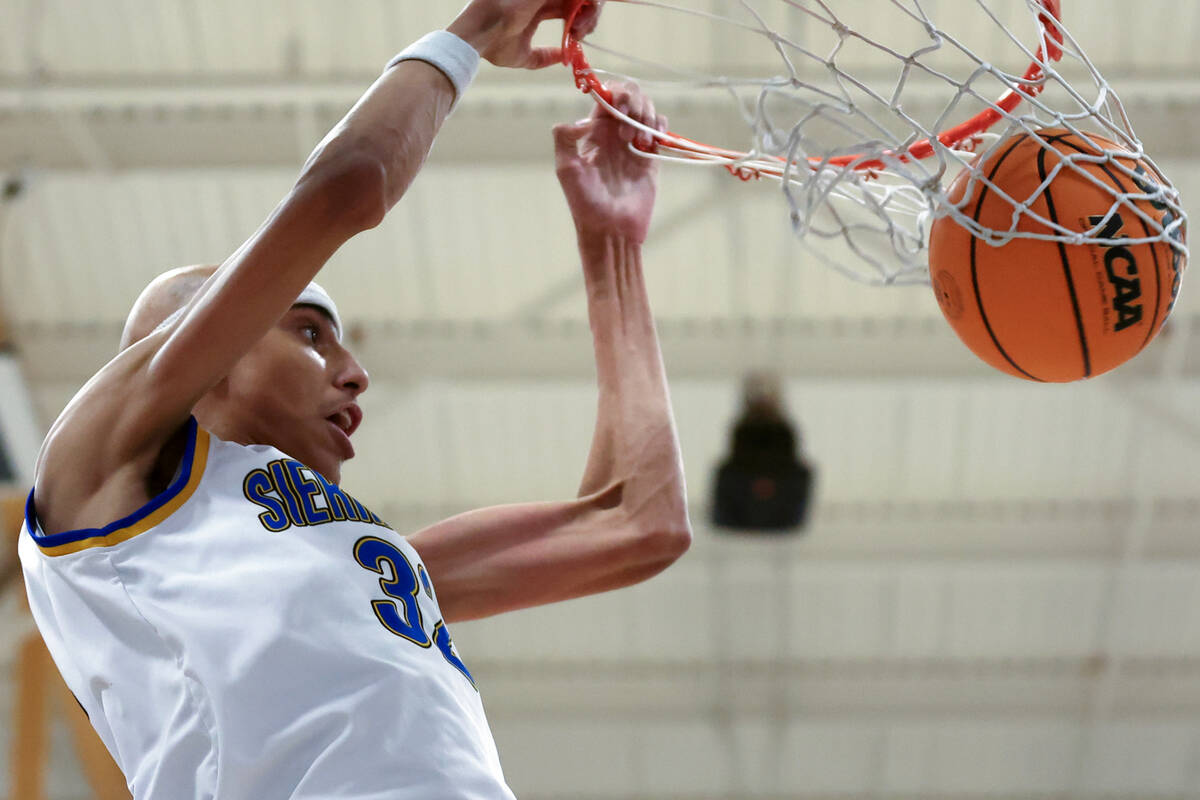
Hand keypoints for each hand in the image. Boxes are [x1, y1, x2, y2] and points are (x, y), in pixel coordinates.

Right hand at [448, 0, 603, 69]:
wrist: (480, 34)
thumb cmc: (494, 47)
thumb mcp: (525, 56)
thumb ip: (545, 56)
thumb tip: (563, 60)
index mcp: (533, 10)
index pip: (561, 9)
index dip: (574, 20)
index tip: (580, 34)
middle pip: (569, 1)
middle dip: (584, 13)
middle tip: (587, 28)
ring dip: (585, 7)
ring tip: (587, 21)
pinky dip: (580, 3)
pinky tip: (586, 9)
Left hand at [554, 83, 666, 242]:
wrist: (611, 229)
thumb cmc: (585, 202)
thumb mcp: (566, 169)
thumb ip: (565, 138)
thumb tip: (583, 120)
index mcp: (594, 131)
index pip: (606, 96)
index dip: (614, 93)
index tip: (617, 109)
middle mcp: (614, 132)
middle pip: (630, 96)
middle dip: (634, 101)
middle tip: (628, 126)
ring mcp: (634, 143)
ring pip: (647, 108)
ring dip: (646, 115)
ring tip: (638, 141)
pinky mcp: (652, 156)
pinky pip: (660, 129)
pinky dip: (660, 126)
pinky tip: (652, 141)